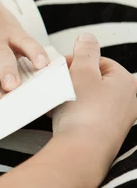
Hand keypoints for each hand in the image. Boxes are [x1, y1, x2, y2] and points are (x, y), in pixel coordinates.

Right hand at [53, 33, 136, 165]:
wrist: (82, 150)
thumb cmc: (84, 112)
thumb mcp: (82, 72)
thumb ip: (86, 51)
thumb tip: (88, 37)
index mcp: (126, 81)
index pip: (100, 61)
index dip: (77, 61)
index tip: (60, 67)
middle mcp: (128, 99)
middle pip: (95, 80)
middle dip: (73, 80)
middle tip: (58, 84)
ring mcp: (118, 118)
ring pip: (90, 98)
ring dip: (72, 96)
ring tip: (59, 101)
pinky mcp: (106, 132)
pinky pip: (88, 115)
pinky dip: (75, 112)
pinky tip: (63, 116)